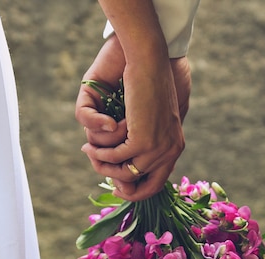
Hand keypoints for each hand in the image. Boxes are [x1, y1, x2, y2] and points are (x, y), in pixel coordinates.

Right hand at [76, 39, 191, 200]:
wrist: (151, 61)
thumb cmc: (151, 82)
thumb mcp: (154, 116)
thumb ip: (148, 137)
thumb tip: (133, 160)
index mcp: (175, 147)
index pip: (158, 184)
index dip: (137, 191)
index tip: (118, 186)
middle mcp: (171, 152)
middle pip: (142, 186)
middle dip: (118, 183)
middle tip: (100, 169)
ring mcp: (158, 148)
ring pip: (125, 172)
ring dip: (104, 164)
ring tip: (89, 152)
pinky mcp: (143, 141)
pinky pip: (116, 157)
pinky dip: (101, 153)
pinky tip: (90, 146)